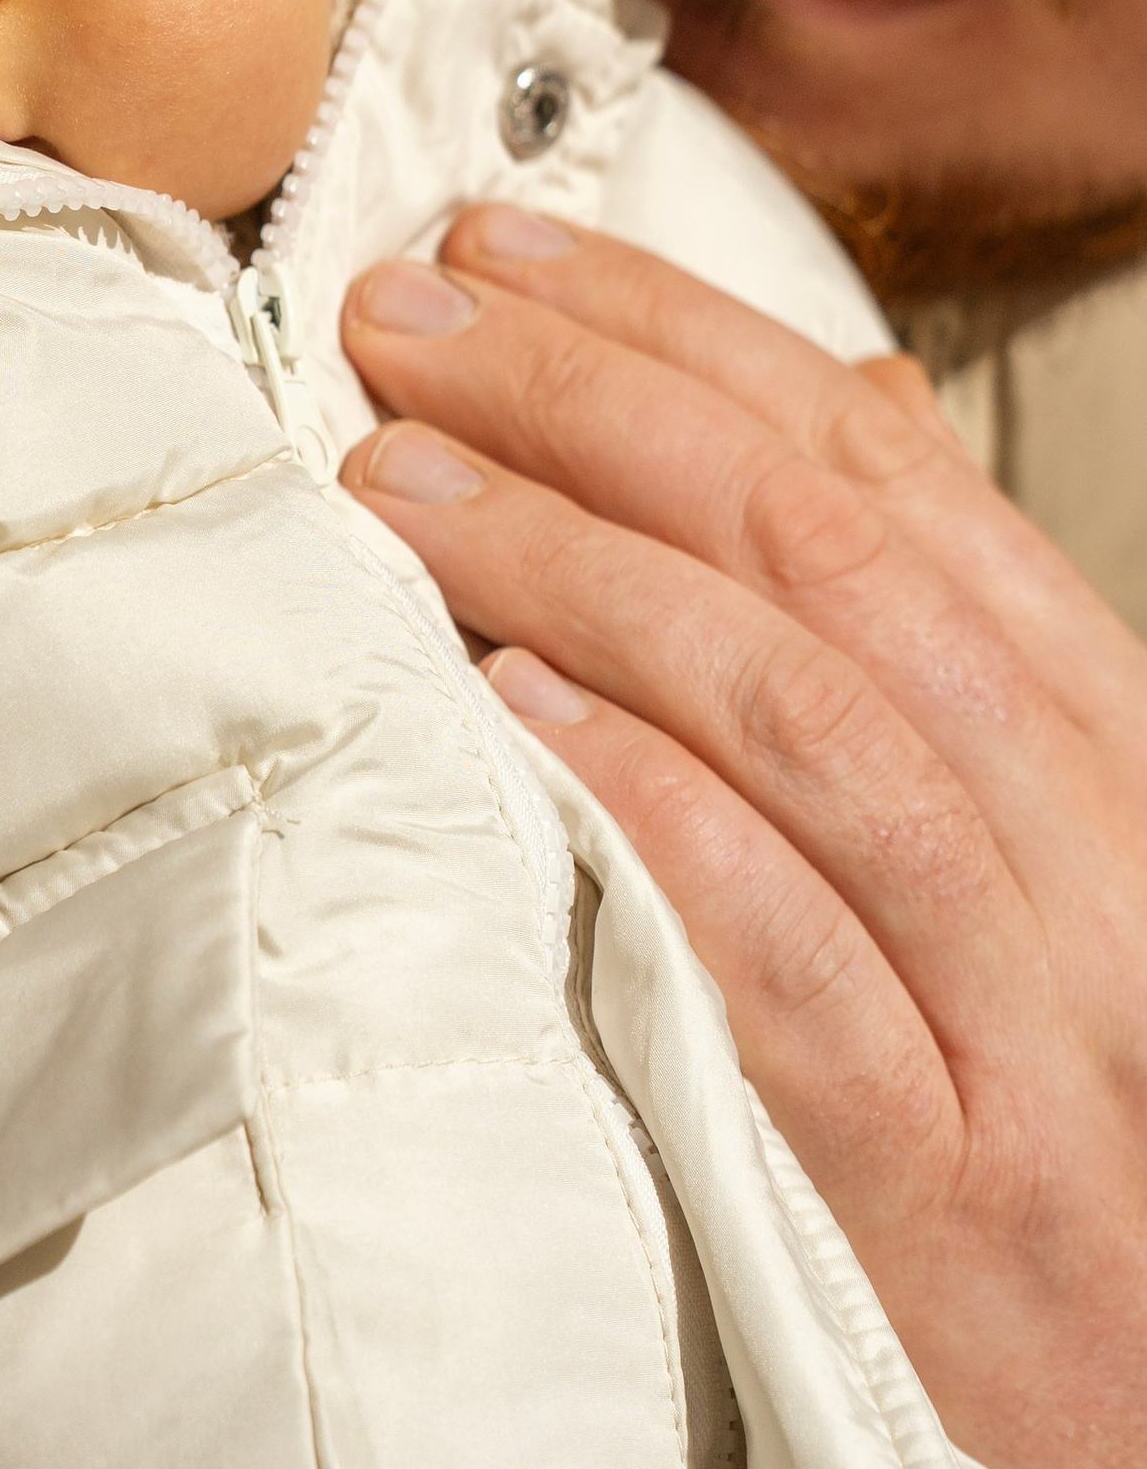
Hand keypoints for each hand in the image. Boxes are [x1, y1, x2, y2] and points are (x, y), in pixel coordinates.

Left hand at [339, 209, 1146, 1468]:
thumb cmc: (1077, 1178)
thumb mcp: (1052, 889)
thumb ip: (948, 660)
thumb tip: (843, 398)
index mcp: (1109, 779)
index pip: (894, 490)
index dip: (689, 341)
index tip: (503, 251)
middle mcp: (1091, 881)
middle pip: (836, 569)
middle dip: (603, 408)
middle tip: (403, 322)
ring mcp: (1028, 1047)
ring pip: (809, 727)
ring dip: (582, 573)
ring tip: (394, 484)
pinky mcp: (939, 1217)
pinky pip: (793, 972)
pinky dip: (656, 818)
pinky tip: (512, 713)